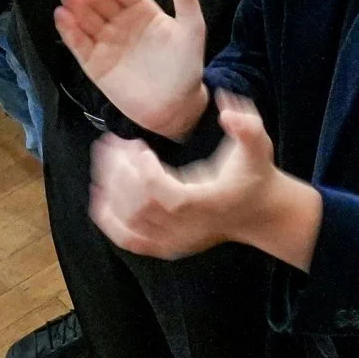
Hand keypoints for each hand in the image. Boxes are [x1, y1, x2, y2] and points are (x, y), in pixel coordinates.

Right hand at [52, 0, 209, 134]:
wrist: (175, 107)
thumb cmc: (186, 67)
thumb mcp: (192, 28)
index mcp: (145, 14)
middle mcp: (124, 26)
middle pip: (102, 1)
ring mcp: (108, 44)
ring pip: (88, 19)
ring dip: (74, 3)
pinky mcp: (96, 65)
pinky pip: (80, 44)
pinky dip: (70, 31)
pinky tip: (61, 15)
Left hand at [89, 92, 287, 258]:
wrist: (257, 212)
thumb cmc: (254, 175)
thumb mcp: (259, 146)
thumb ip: (247, 126)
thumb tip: (225, 111)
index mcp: (207, 204)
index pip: (165, 195)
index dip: (145, 171)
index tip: (140, 145)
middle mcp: (188, 227)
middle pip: (140, 207)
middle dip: (120, 173)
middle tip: (115, 143)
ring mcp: (174, 240)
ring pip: (130, 221)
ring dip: (111, 189)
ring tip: (108, 157)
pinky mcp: (166, 246)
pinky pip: (128, 239)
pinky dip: (109, 220)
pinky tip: (99, 196)